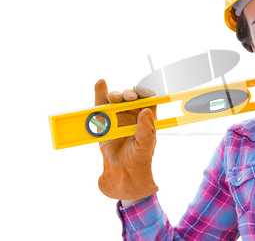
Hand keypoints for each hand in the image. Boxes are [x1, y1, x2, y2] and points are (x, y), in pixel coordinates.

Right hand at [94, 79, 157, 201]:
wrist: (121, 176)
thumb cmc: (138, 160)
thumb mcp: (146, 146)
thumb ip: (146, 130)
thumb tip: (146, 110)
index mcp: (147, 120)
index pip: (149, 100)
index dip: (147, 93)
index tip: (143, 92)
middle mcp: (133, 116)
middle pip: (132, 98)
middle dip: (130, 94)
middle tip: (128, 97)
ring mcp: (117, 118)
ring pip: (116, 100)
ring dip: (115, 94)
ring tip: (114, 97)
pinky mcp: (103, 123)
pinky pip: (101, 106)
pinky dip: (100, 94)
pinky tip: (100, 84)